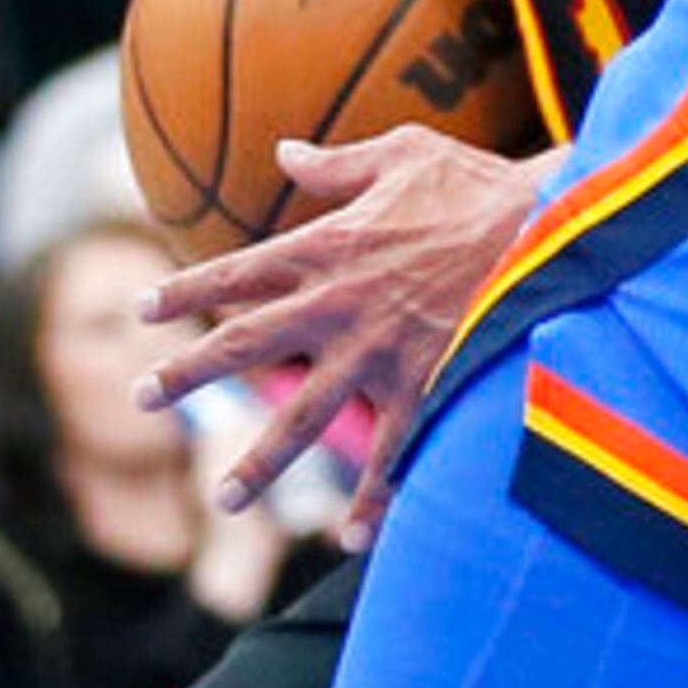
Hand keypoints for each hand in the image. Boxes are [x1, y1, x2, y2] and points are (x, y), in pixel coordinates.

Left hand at [135, 127, 547, 517]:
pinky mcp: (425, 385)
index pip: (236, 273)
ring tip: (224, 499)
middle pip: (244, 345)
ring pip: (304, 418)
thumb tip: (284, 151)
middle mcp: (338, 305)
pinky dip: (373, 497)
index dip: (185, 292)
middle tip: (139, 397)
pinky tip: (351, 536)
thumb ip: (336, 162)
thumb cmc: (477, 185)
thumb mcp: (403, 153)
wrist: (548, 229)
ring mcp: (378, 353)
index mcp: (327, 247)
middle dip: (187, 373)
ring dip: (259, 462)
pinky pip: (390, 453)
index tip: (142, 310)